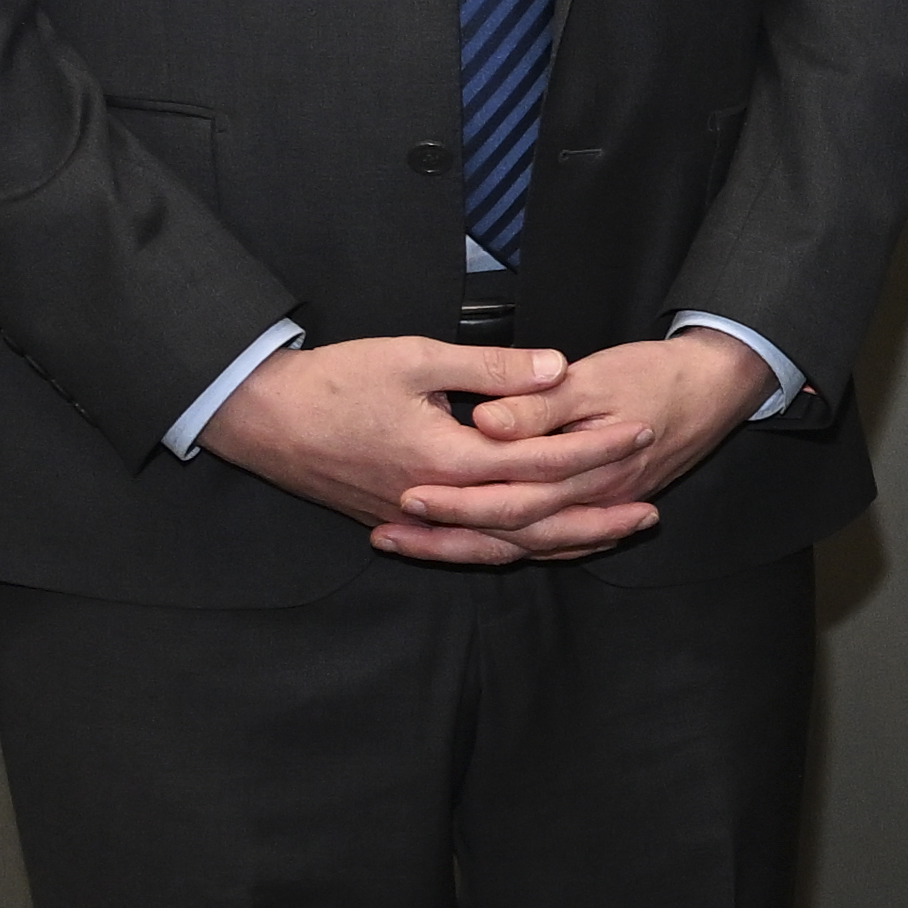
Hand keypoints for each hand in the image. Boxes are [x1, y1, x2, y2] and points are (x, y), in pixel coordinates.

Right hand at [211, 334, 646, 564]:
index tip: (639, 431)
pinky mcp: (399, 522)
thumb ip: (490, 367)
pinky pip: (469, 548)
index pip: (541, 462)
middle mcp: (437, 500)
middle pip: (534, 521)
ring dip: (562, 542)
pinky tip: (540, 548)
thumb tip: (557, 367)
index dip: (595, 448)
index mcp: (447, 459)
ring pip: (504, 545)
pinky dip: (512, 550)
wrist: (256, 415)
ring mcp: (416, 519)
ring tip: (612, 535)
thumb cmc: (331, 381)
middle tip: (651, 508)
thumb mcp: (413, 357)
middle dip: (596, 514)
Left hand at [407, 328, 768, 559]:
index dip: (455, 502)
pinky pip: (553, 543)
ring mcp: (600, 508)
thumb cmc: (658, 374)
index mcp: (585, 471)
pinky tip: (480, 547)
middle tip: (390, 534)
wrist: (719, 384)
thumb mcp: (595, 377)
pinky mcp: (603, 504)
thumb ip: (538, 404)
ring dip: (469, 549)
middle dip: (447, 537)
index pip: (510, 499)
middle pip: (510, 534)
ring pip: (528, 546)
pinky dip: (512, 549)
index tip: (405, 497)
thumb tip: (486, 422)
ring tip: (415, 546)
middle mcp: (591, 501)